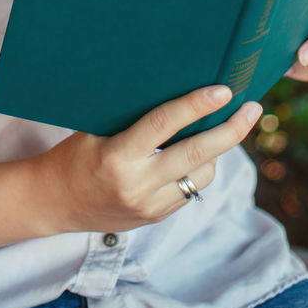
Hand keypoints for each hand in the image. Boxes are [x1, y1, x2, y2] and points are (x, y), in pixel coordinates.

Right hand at [32, 85, 261, 233]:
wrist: (53, 202)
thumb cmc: (73, 154)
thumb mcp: (95, 129)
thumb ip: (132, 117)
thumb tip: (174, 89)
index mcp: (118, 156)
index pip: (164, 125)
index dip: (196, 106)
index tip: (224, 90)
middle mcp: (138, 185)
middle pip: (197, 156)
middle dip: (231, 131)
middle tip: (253, 109)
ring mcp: (149, 206)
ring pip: (201, 176)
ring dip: (218, 151)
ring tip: (225, 126)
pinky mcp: (155, 218)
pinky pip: (190, 191)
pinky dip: (199, 169)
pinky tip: (201, 152)